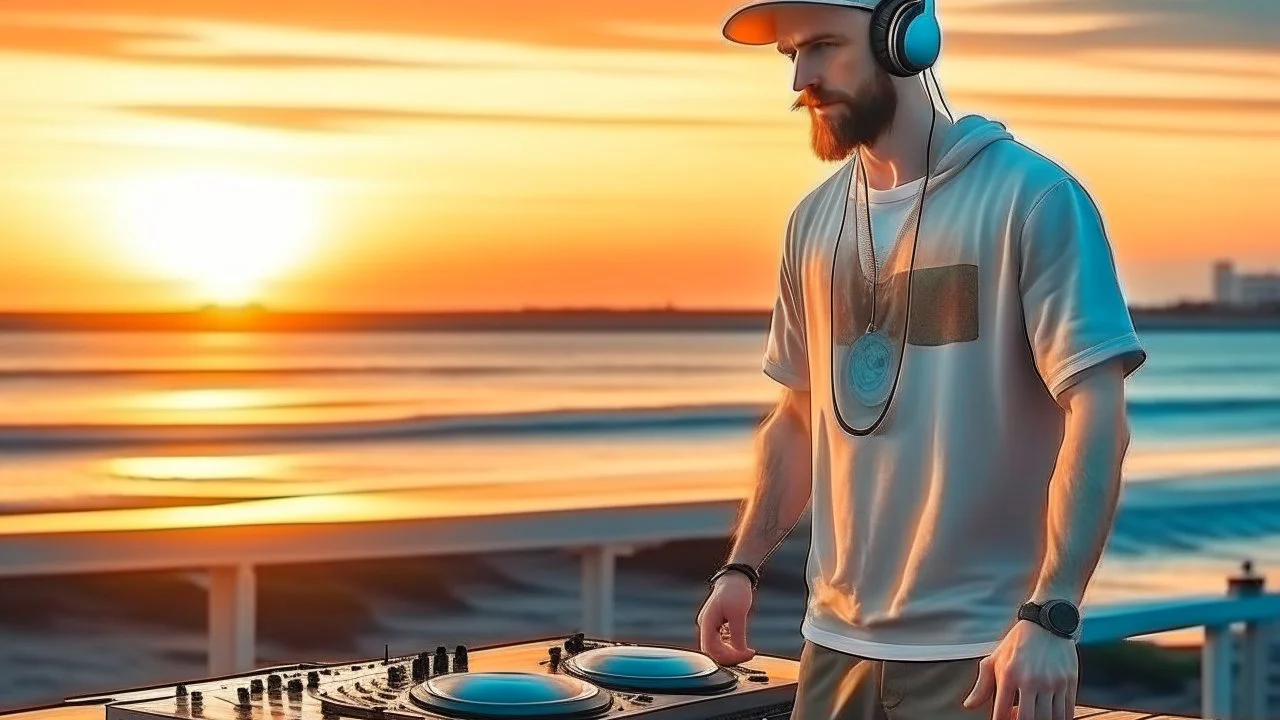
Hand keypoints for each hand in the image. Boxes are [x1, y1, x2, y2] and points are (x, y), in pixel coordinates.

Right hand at [696, 574, 755, 665]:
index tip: (745, 654)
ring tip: (748, 651)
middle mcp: (706, 626)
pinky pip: (721, 642)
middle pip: (713, 652)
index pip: (711, 650)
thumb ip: (738, 635)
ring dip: (732, 653)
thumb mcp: (739, 614)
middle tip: (749, 654)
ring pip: (717, 648)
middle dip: (731, 656)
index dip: (728, 657)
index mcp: (707, 623)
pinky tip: (742, 644)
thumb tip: (740, 652)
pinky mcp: (716, 626)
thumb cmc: (735, 591)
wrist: (735, 578)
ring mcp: (710, 626)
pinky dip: (731, 646)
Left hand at [963, 620, 1077, 719]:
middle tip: (1017, 717)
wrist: (1047, 623)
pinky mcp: (1070, 682)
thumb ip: (981, 685)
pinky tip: (1049, 714)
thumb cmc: (1019, 643)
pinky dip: (1058, 719)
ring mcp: (1052, 682)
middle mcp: (1031, 679)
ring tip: (1033, 715)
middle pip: (1028, 719)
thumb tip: (969, 705)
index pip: (1001, 712)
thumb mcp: (995, 659)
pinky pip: (1067, 712)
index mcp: (1009, 674)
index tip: (1003, 719)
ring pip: (1049, 719)